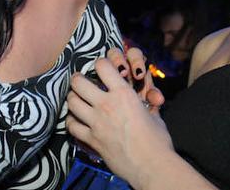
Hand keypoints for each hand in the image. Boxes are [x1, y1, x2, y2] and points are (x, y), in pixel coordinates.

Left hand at [67, 58, 175, 186]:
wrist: (152, 166)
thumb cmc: (158, 140)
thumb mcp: (153, 114)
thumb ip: (145, 104)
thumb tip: (149, 100)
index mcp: (124, 93)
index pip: (102, 65)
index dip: (101, 64)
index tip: (102, 68)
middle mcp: (106, 104)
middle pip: (78, 82)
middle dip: (78, 79)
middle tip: (81, 82)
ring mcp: (96, 122)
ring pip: (71, 102)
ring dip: (73, 98)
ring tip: (77, 99)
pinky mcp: (91, 139)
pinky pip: (72, 125)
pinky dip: (72, 121)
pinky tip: (77, 120)